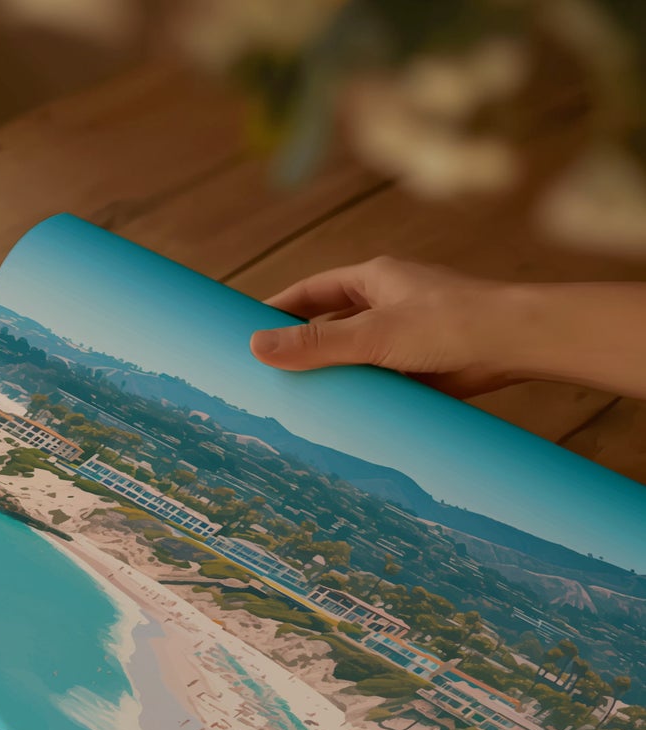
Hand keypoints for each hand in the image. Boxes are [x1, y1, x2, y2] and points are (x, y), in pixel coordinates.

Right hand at [249, 256, 518, 396]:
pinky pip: (377, 381)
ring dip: (330, 376)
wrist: (516, 344)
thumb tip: (255, 347)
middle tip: (263, 374)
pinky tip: (338, 418)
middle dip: (300, 348)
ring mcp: (404, 337)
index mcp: (375, 280)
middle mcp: (388, 304)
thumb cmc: (450, 323)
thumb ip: (315, 343)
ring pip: (353, 357)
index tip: (246, 330)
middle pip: (330, 325)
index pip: (311, 291)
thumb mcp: (372, 334)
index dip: (278, 309)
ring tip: (292, 403)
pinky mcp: (420, 367)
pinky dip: (358, 396)